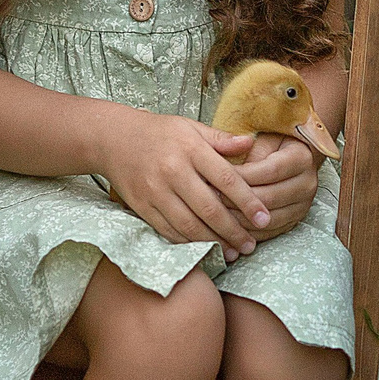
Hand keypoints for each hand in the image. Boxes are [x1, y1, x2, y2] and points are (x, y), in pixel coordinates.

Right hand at [96, 108, 269, 253]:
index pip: (226, 179)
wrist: (112, 139)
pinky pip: (168, 231)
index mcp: (190, 148)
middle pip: (209, 208)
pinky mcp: (142, 206)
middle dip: (233, 231)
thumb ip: (221, 139)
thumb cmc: (159, 132)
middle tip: (251, 246)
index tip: (265, 219)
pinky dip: (188, 244)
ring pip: (188, 225)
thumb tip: (251, 143)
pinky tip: (204, 249)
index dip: (248, 202)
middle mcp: (173, 171)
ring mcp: (155, 191)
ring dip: (213, 243)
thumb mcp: (190, 127)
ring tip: (232, 252)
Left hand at [221, 134, 320, 259]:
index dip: (242, 176)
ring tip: (215, 214)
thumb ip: (245, 150)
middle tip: (210, 197)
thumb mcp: (260, 138)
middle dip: (237, 200)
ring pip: (269, 219)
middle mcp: (308, 183)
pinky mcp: (294, 221)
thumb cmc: (269, 144)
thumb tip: (226, 170)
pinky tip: (228, 226)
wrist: (290, 156)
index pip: (270, 171)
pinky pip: (269, 232)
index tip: (216, 176)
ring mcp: (303, 205)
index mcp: (302, 158)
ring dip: (240, 219)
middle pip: (269, 198)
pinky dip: (247, 231)